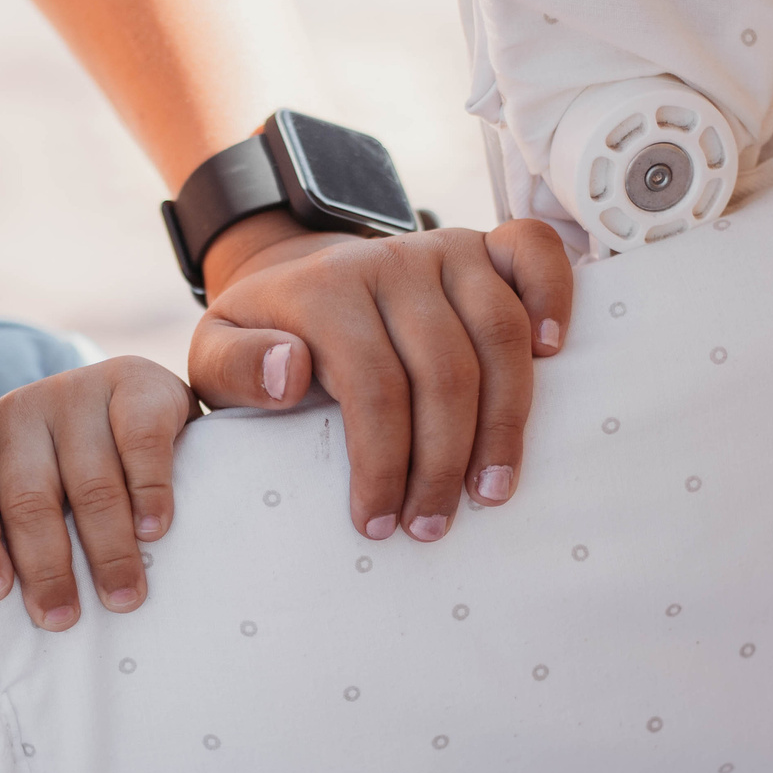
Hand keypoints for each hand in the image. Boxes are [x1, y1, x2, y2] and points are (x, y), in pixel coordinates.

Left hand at [0, 357, 194, 631]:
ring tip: (123, 598)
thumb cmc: (65, 463)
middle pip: (28, 497)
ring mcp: (80, 395)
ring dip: (107, 548)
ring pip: (90, 482)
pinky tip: (154, 531)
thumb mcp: (10, 479)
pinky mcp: (138, 386)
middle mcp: (22, 413)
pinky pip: (140, 444)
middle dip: (44, 565)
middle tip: (60, 619)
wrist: (142, 400)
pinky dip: (148, 492)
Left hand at [190, 213, 574, 541]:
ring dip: (505, 421)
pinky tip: (554, 354)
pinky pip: (534, 253)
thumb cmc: (266, 340)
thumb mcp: (217, 356)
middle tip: (433, 526)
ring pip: (499, 333)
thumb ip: (235, 368)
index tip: (377, 523)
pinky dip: (556, 296)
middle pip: (443, 371)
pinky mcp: (483, 246)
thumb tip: (291, 371)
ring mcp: (443, 249)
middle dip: (442, 462)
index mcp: (323, 291)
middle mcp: (389, 261)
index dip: (381, 462)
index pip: (371, 384)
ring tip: (492, 490)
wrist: (299, 280)